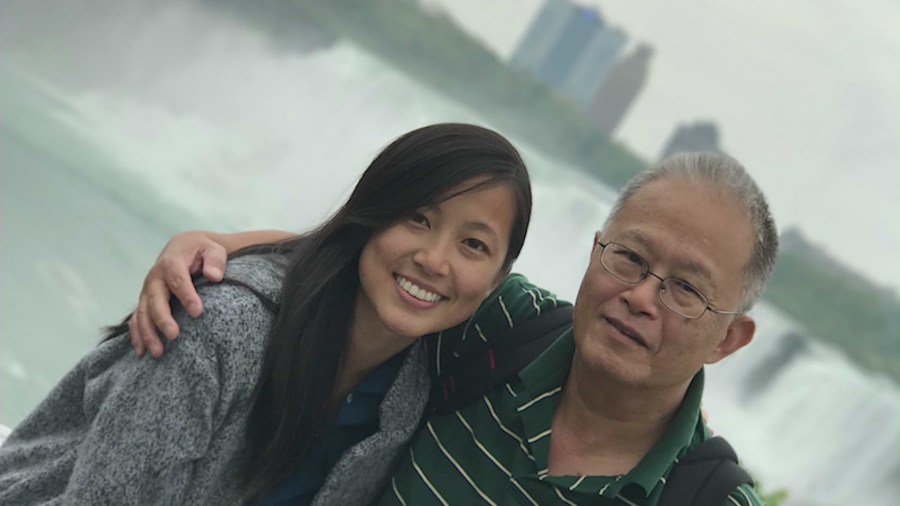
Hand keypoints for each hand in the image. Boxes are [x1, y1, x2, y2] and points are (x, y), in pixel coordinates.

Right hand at [129, 232, 226, 357]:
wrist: (184, 247)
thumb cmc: (202, 251)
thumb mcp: (213, 250)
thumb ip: (215, 261)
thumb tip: (214, 275)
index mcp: (172, 262)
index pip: (177, 279)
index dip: (186, 295)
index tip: (198, 312)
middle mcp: (155, 277)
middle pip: (155, 299)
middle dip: (162, 318)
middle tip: (174, 336)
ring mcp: (148, 290)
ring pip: (142, 312)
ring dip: (147, 333)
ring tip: (157, 352)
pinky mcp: (145, 300)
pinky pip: (136, 319)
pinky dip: (137, 335)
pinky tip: (142, 352)